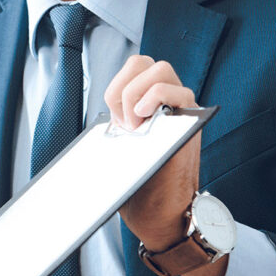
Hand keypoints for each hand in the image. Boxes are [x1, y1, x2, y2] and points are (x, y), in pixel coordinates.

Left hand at [102, 56, 227, 275]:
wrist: (161, 213)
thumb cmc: (139, 185)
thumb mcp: (118, 149)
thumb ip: (113, 127)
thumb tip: (83, 132)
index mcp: (145, 103)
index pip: (131, 68)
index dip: (116, 87)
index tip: (114, 121)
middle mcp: (165, 100)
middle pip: (143, 62)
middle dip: (124, 87)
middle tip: (124, 122)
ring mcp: (181, 108)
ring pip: (161, 70)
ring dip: (138, 94)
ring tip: (136, 126)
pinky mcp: (192, 121)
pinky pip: (179, 91)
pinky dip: (156, 98)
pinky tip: (144, 123)